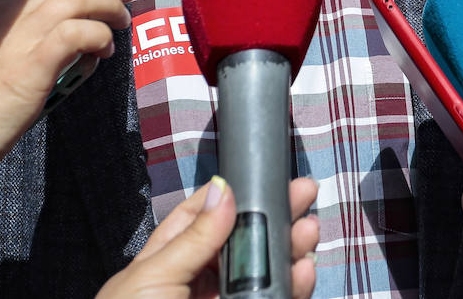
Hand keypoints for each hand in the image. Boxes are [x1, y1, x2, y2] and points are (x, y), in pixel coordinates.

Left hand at [97, 176, 319, 298]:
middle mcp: (198, 280)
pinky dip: (292, 286)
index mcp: (168, 259)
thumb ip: (193, 238)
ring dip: (289, 249)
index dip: (233, 194)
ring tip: (308, 231)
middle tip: (304, 194)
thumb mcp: (154, 277)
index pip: (203, 216)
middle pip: (242, 241)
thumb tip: (222, 189)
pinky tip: (302, 272)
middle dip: (273, 217)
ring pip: (263, 271)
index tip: (263, 176)